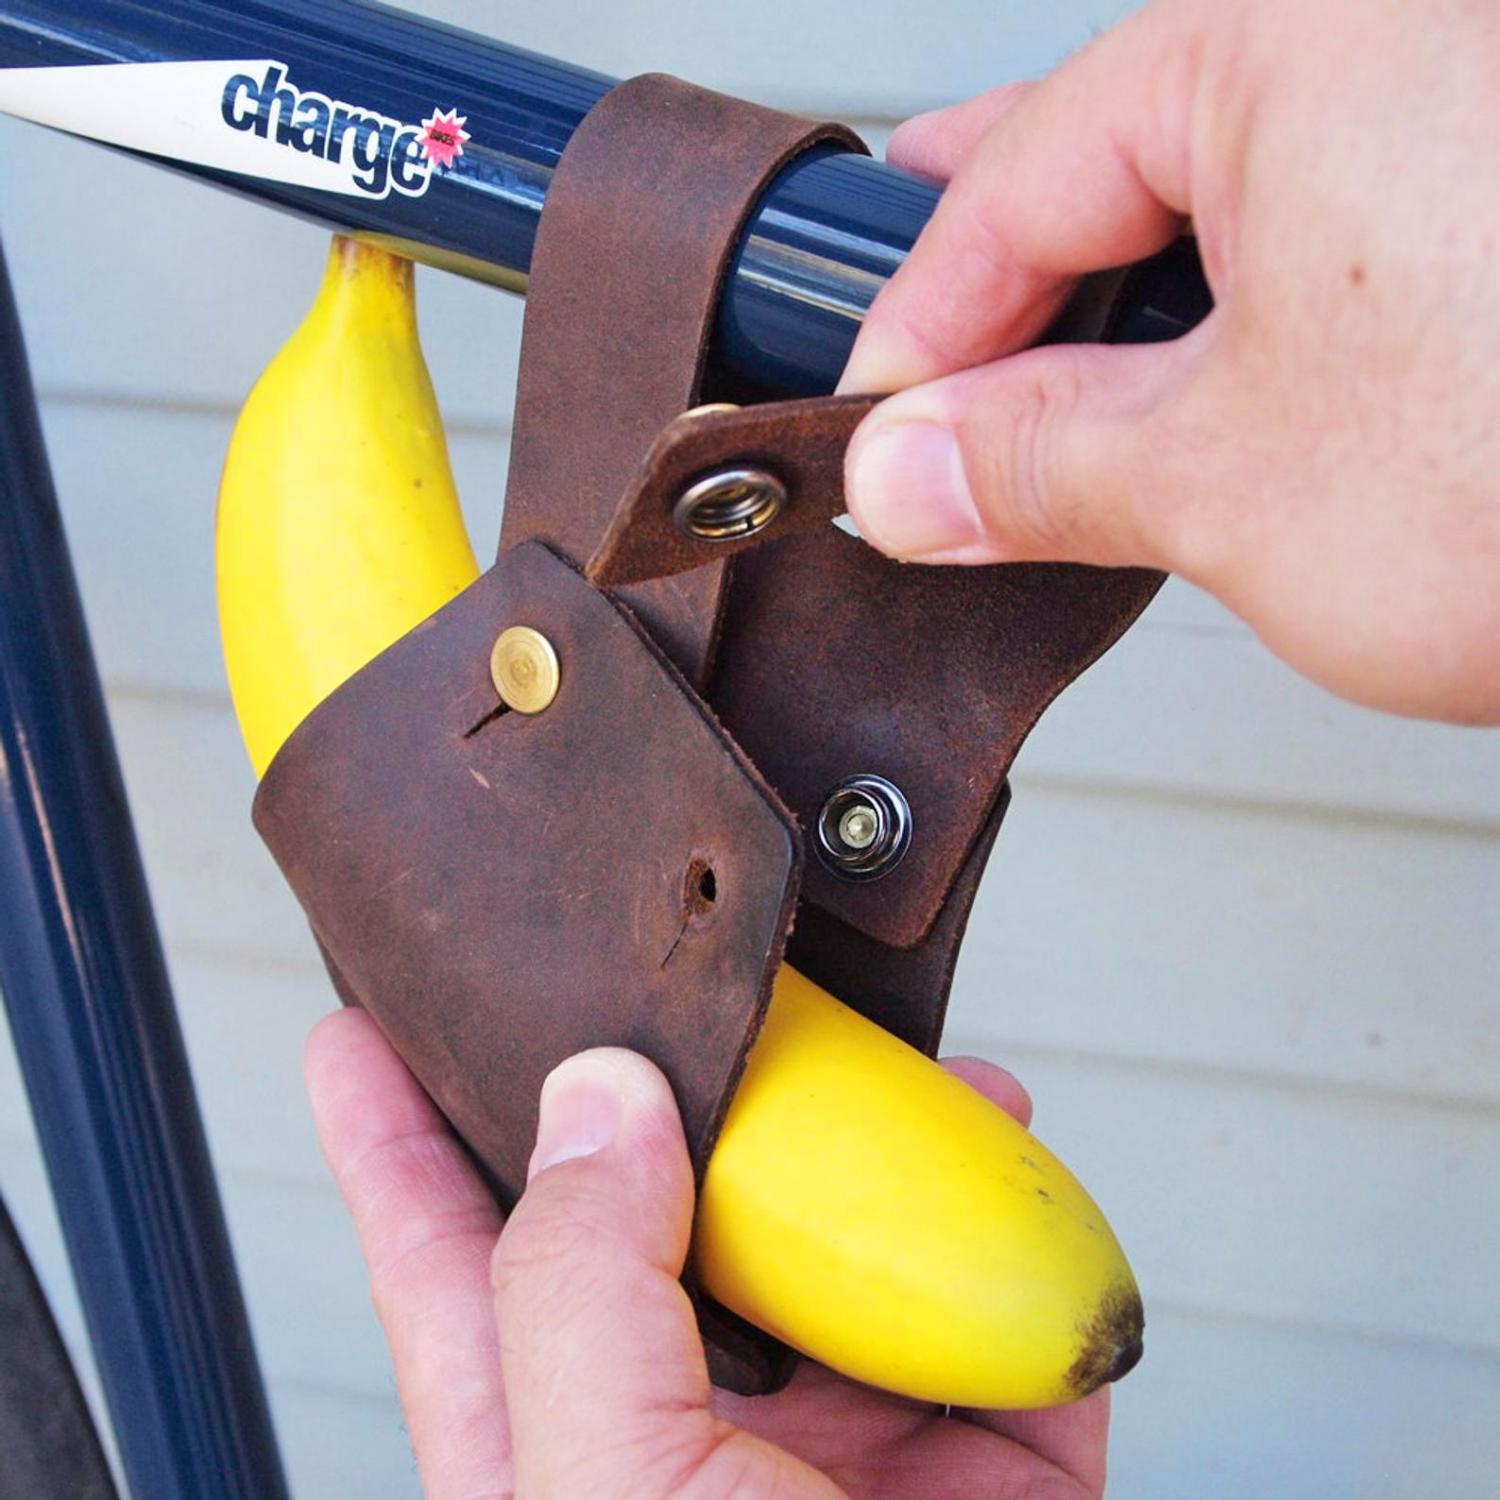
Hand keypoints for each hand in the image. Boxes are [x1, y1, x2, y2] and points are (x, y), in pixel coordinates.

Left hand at [306, 1008, 1108, 1498]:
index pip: (441, 1250)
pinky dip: (1006, 1206)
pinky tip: (996, 1129)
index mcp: (557, 1437)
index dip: (390, 1130)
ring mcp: (837, 1435)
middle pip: (655, 1204)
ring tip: (860, 1032)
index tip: (360, 1021)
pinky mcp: (978, 1453)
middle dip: (665, 1080)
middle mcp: (691, 1416)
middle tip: (666, 966)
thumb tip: (596, 1097)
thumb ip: (575, 1290)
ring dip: (857, 1123)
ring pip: (827, 1231)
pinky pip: (991, 1299)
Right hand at [839, 0, 1499, 724]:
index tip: (875, 425)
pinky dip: (1254, 306)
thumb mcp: (1232, 481)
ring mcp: (1471, 110)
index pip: (1023, 174)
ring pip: (1240, 182)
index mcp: (1300, 34)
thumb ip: (1035, 464)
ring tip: (1047, 363)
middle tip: (922, 325)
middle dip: (1008, 256)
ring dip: (1131, 292)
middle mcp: (1406, 30)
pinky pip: (1346, 219)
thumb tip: (907, 469)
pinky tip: (1218, 372)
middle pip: (1125, 141)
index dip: (921, 317)